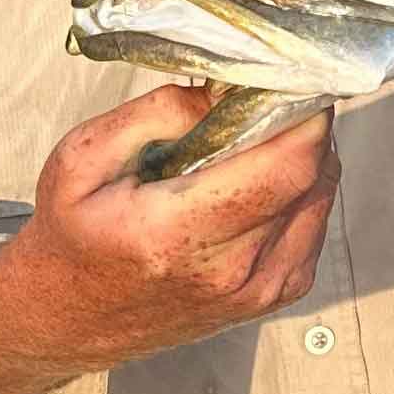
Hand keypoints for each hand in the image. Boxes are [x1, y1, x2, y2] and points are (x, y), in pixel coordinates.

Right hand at [0, 87, 339, 393]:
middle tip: (268, 98)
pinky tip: (257, 181)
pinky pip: (315, 223)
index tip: (286, 76)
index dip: (303, 112)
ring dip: (302, 156)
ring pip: (322, 196)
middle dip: (302, 123)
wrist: (70, 317)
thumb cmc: (74, 230)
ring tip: (254, 141)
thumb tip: (227, 89)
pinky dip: (300, 191)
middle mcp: (231, 270)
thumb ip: (156, 115)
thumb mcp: (84, 157)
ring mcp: (260, 290)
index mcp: (178, 233)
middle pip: (314, 174)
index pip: (287, 164)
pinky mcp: (275, 296)